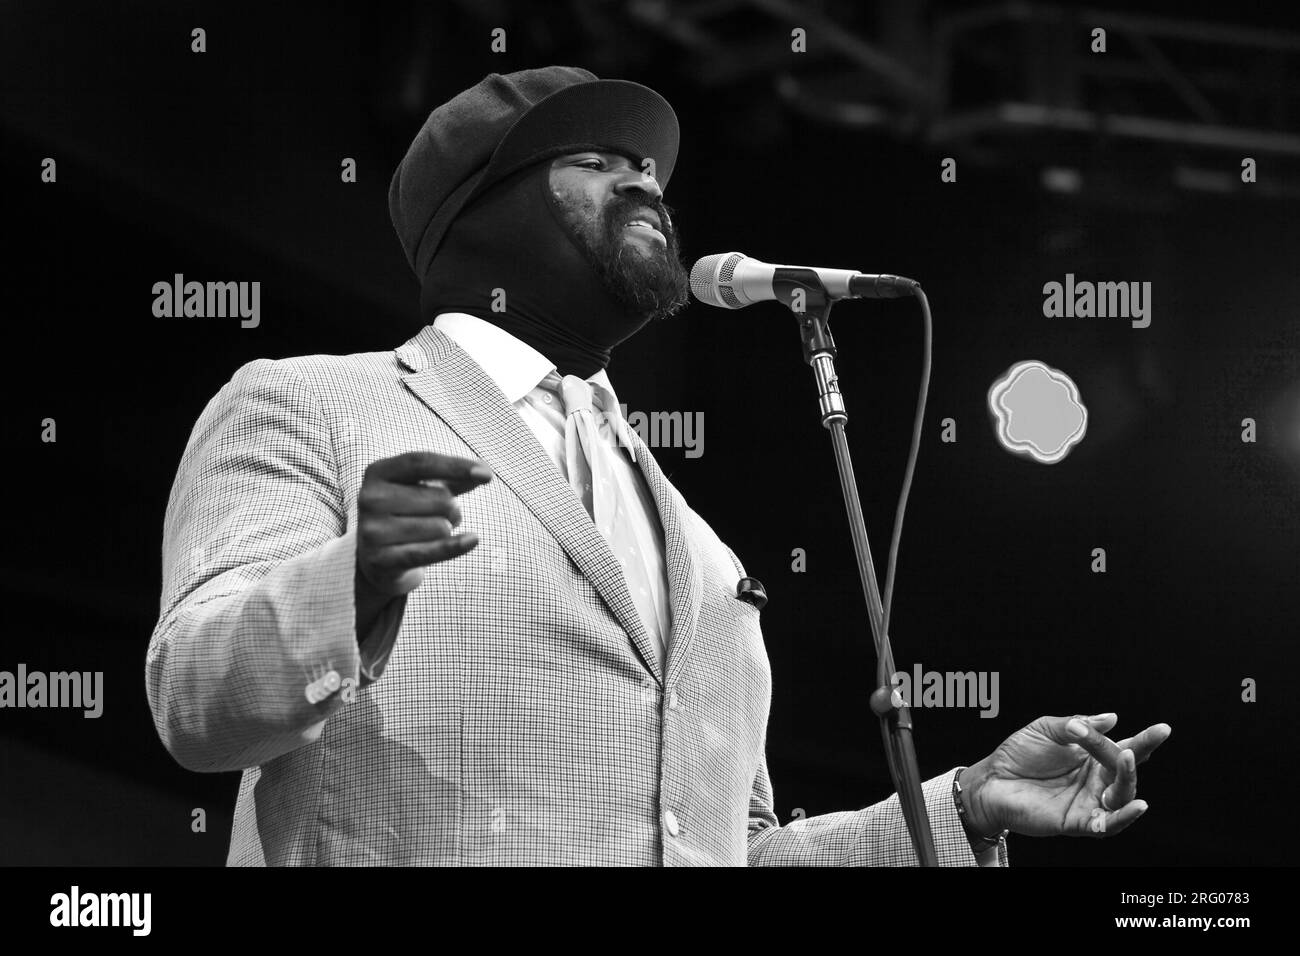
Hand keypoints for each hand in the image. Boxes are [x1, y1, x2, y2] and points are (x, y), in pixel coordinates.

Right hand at [355, 451, 492, 603]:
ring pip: (440, 527)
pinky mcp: (382, 560)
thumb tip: (483, 473)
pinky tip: (472, 540)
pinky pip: (430, 552)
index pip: (422, 462)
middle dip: (453, 510)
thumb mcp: (423, 489)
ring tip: (430, 534)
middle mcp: (370, 498)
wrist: (377, 559)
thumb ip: (452, 478)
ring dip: (446, 531)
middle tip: (442, 518)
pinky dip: (454, 547)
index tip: (488, 475)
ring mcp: (373, 530)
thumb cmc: (407, 514)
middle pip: (440, 498)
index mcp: (378, 472)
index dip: (456, 466)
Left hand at [959, 713, 1170, 838]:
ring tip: (1125, 760)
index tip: (1163, 729)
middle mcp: (1095, 780)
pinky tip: (1137, 806)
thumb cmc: (1017, 754)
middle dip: (1131, 757)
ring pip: (1122, 796)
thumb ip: (1077, 724)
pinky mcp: (1077, 822)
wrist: (990, 780)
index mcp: (1092, 757)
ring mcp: (1088, 802)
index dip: (1145, 740)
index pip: (1124, 747)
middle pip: (1125, 771)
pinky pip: (1107, 824)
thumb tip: (1112, 718)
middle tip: (1128, 747)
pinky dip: (1124, 817)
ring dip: (1128, 780)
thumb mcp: (1045, 729)